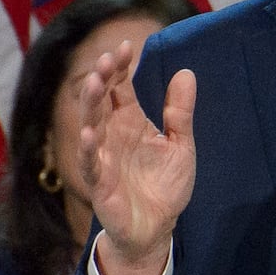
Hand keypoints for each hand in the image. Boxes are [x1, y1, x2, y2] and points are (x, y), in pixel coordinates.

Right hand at [80, 39, 197, 274]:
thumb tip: (186, 73)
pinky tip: (89, 132)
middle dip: (101, 77)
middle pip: (100, 100)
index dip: (120, 67)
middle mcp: (112, 134)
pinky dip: (89, 148)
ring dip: (90, 104)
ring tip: (94, 82)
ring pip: (90, 124)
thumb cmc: (164, 185)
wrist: (157, 227)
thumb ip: (179, 112)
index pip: (119, 87)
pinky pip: (91, 163)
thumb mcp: (181, 145)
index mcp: (130, 121)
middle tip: (106, 58)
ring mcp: (103, 157)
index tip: (126, 46)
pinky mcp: (100, 183)